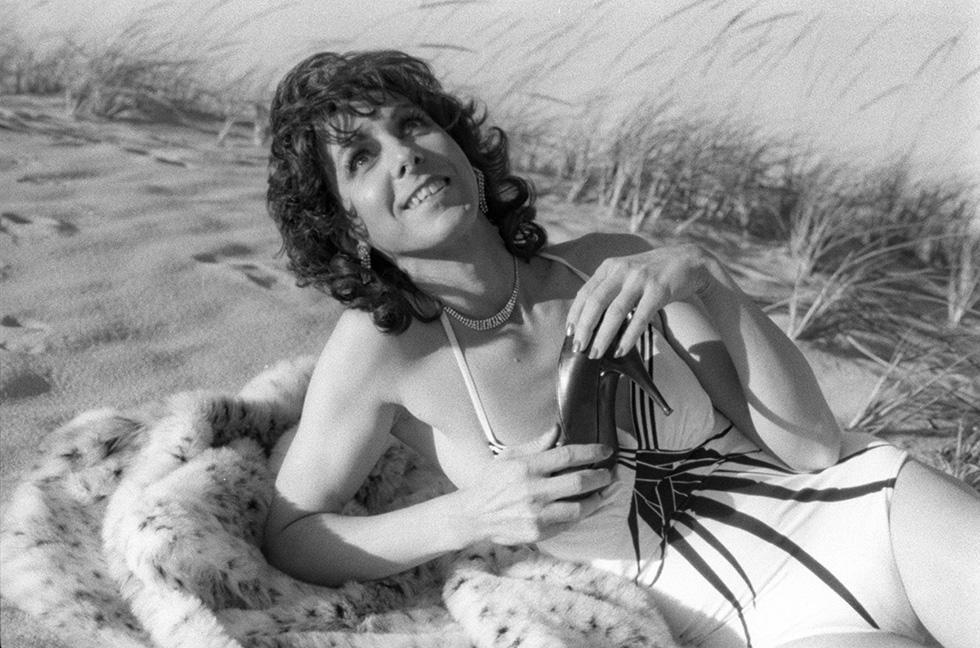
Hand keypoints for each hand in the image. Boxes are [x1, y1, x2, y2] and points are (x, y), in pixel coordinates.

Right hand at [459, 427, 613, 545]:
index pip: (567, 455)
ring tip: (600, 492)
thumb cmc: (491, 483)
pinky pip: (569, 523)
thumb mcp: (508, 457)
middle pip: (579, 481)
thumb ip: (535, 445)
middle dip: (600, 476)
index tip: (605, 451)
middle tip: (608, 473)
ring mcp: (537, 514)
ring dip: (596, 498)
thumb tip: (557, 429)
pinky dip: (580, 514)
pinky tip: (584, 507)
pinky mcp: (539, 532)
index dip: (591, 452)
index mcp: (526, 467)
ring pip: (579, 507)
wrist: (474, 516)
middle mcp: (533, 490)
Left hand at [565, 244, 714, 358]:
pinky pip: (639, 318)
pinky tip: (621, 350)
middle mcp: (622, 270)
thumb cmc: (654, 273)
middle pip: (595, 302)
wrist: (689, 261)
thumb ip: (610, 289)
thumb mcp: (627, 273)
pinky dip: (628, 337)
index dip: (575, 314)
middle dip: (584, 328)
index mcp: (610, 266)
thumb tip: (590, 320)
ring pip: (615, 312)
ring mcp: (640, 279)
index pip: (585, 292)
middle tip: (578, 348)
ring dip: (603, 336)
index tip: (570, 333)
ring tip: (595, 354)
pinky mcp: (658, 290)